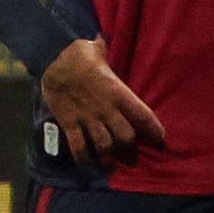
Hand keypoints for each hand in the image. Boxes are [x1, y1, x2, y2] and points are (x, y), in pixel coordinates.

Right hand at [40, 37, 163, 163]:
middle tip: (130, 156)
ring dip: (109, 158)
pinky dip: (83, 157)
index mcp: (119, 93)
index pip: (144, 116)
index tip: (159, 140)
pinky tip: (86, 162)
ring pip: (104, 145)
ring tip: (110, 165)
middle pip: (126, 137)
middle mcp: (107, 109)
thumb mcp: (106, 57)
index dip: (154, 131)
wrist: (53, 59)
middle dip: (130, 150)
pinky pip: (78, 145)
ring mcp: (87, 117)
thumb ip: (115, 63)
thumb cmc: (82, 53)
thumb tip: (114, 46)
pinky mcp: (69, 122)